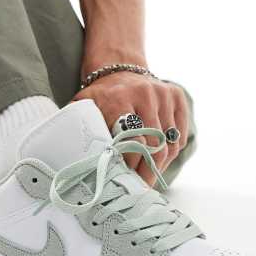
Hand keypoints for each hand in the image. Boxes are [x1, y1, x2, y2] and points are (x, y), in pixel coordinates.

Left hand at [73, 72, 188, 185]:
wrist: (118, 67)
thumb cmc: (100, 96)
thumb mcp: (84, 107)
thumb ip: (81, 129)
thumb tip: (76, 160)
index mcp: (119, 98)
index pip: (132, 140)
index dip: (130, 164)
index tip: (124, 179)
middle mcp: (145, 94)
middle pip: (153, 145)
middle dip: (147, 171)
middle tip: (140, 187)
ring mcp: (164, 95)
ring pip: (170, 143)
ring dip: (160, 165)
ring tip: (149, 176)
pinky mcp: (177, 97)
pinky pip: (180, 136)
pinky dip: (171, 152)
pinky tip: (159, 160)